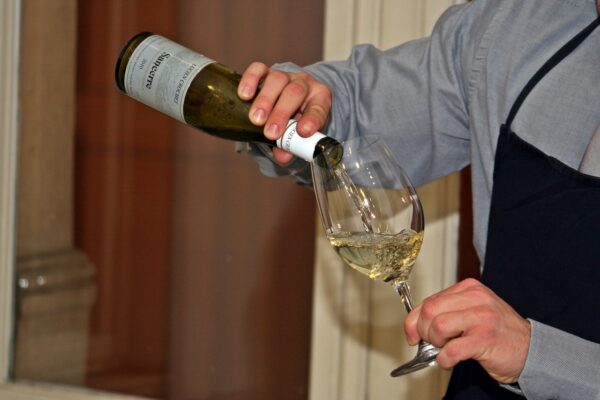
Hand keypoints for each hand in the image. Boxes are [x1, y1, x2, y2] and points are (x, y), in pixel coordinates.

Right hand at [238, 62, 331, 163]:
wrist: (289, 101)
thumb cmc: (297, 121)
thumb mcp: (300, 135)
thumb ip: (292, 146)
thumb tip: (282, 157)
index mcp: (320, 99)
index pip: (319, 108)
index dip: (312, 120)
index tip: (303, 132)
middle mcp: (304, 83)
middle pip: (295, 92)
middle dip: (281, 114)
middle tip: (270, 133)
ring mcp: (284, 75)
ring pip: (277, 80)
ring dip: (265, 101)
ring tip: (255, 120)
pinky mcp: (266, 72)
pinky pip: (258, 69)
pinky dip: (250, 80)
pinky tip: (244, 95)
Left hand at [404, 278, 530, 383]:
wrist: (531, 350)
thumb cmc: (498, 333)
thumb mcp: (472, 312)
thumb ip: (447, 312)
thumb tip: (414, 326)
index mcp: (469, 288)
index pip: (429, 300)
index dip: (413, 321)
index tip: (412, 335)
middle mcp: (476, 298)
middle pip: (430, 311)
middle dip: (424, 331)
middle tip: (433, 343)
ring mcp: (482, 318)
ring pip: (438, 326)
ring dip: (436, 344)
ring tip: (446, 349)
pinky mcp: (486, 339)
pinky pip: (452, 350)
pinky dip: (444, 359)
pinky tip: (450, 360)